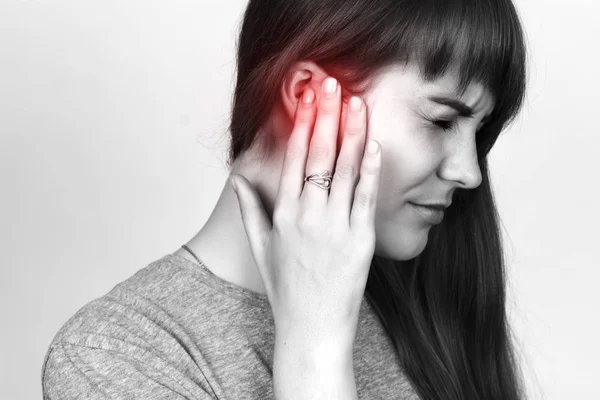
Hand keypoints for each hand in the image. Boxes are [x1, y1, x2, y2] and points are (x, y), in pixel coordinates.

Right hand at [230, 76, 381, 346]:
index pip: (293, 159)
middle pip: (318, 156)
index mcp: (283, 215)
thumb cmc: (286, 290)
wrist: (312, 330)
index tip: (306, 99)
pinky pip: (366, 197)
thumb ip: (250, 210)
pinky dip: (370, 169)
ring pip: (345, 170)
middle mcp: (308, 216)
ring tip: (357, 102)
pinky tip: (373, 144)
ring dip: (352, 133)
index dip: (301, 125)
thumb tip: (239, 179)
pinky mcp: (361, 240)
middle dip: (325, 116)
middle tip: (331, 85)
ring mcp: (336, 227)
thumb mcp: (261, 248)